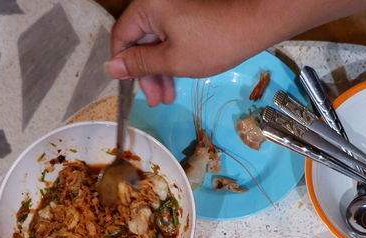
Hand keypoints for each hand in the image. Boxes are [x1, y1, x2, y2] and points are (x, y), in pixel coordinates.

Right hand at [109, 0, 268, 104]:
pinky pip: (169, 38)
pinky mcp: (186, 15)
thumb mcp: (172, 60)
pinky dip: (171, 59)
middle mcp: (156, 3)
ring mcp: (172, 8)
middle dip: (146, 73)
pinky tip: (176, 81)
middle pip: (139, 40)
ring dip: (160, 71)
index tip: (132, 88)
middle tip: (155, 100)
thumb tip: (110, 68)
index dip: (123, 65)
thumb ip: (139, 64)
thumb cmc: (215, 42)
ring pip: (156, 42)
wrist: (254, 24)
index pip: (121, 36)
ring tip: (167, 98)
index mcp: (147, 7)